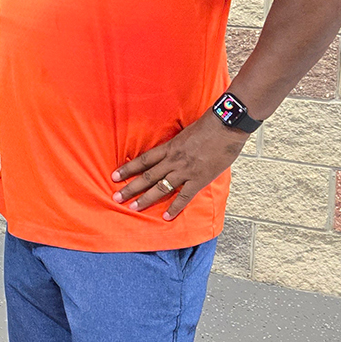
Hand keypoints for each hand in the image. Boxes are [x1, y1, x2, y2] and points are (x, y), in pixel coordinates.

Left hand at [111, 110, 249, 220]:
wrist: (226, 124)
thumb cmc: (209, 125)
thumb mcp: (186, 133)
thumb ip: (178, 144)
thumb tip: (174, 150)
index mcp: (169, 147)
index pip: (144, 160)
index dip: (128, 168)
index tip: (114, 176)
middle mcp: (173, 160)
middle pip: (147, 176)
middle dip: (130, 188)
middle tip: (116, 197)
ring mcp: (185, 170)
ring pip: (160, 187)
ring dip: (146, 199)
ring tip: (132, 208)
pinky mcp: (199, 179)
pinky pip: (184, 196)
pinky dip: (175, 208)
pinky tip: (166, 217)